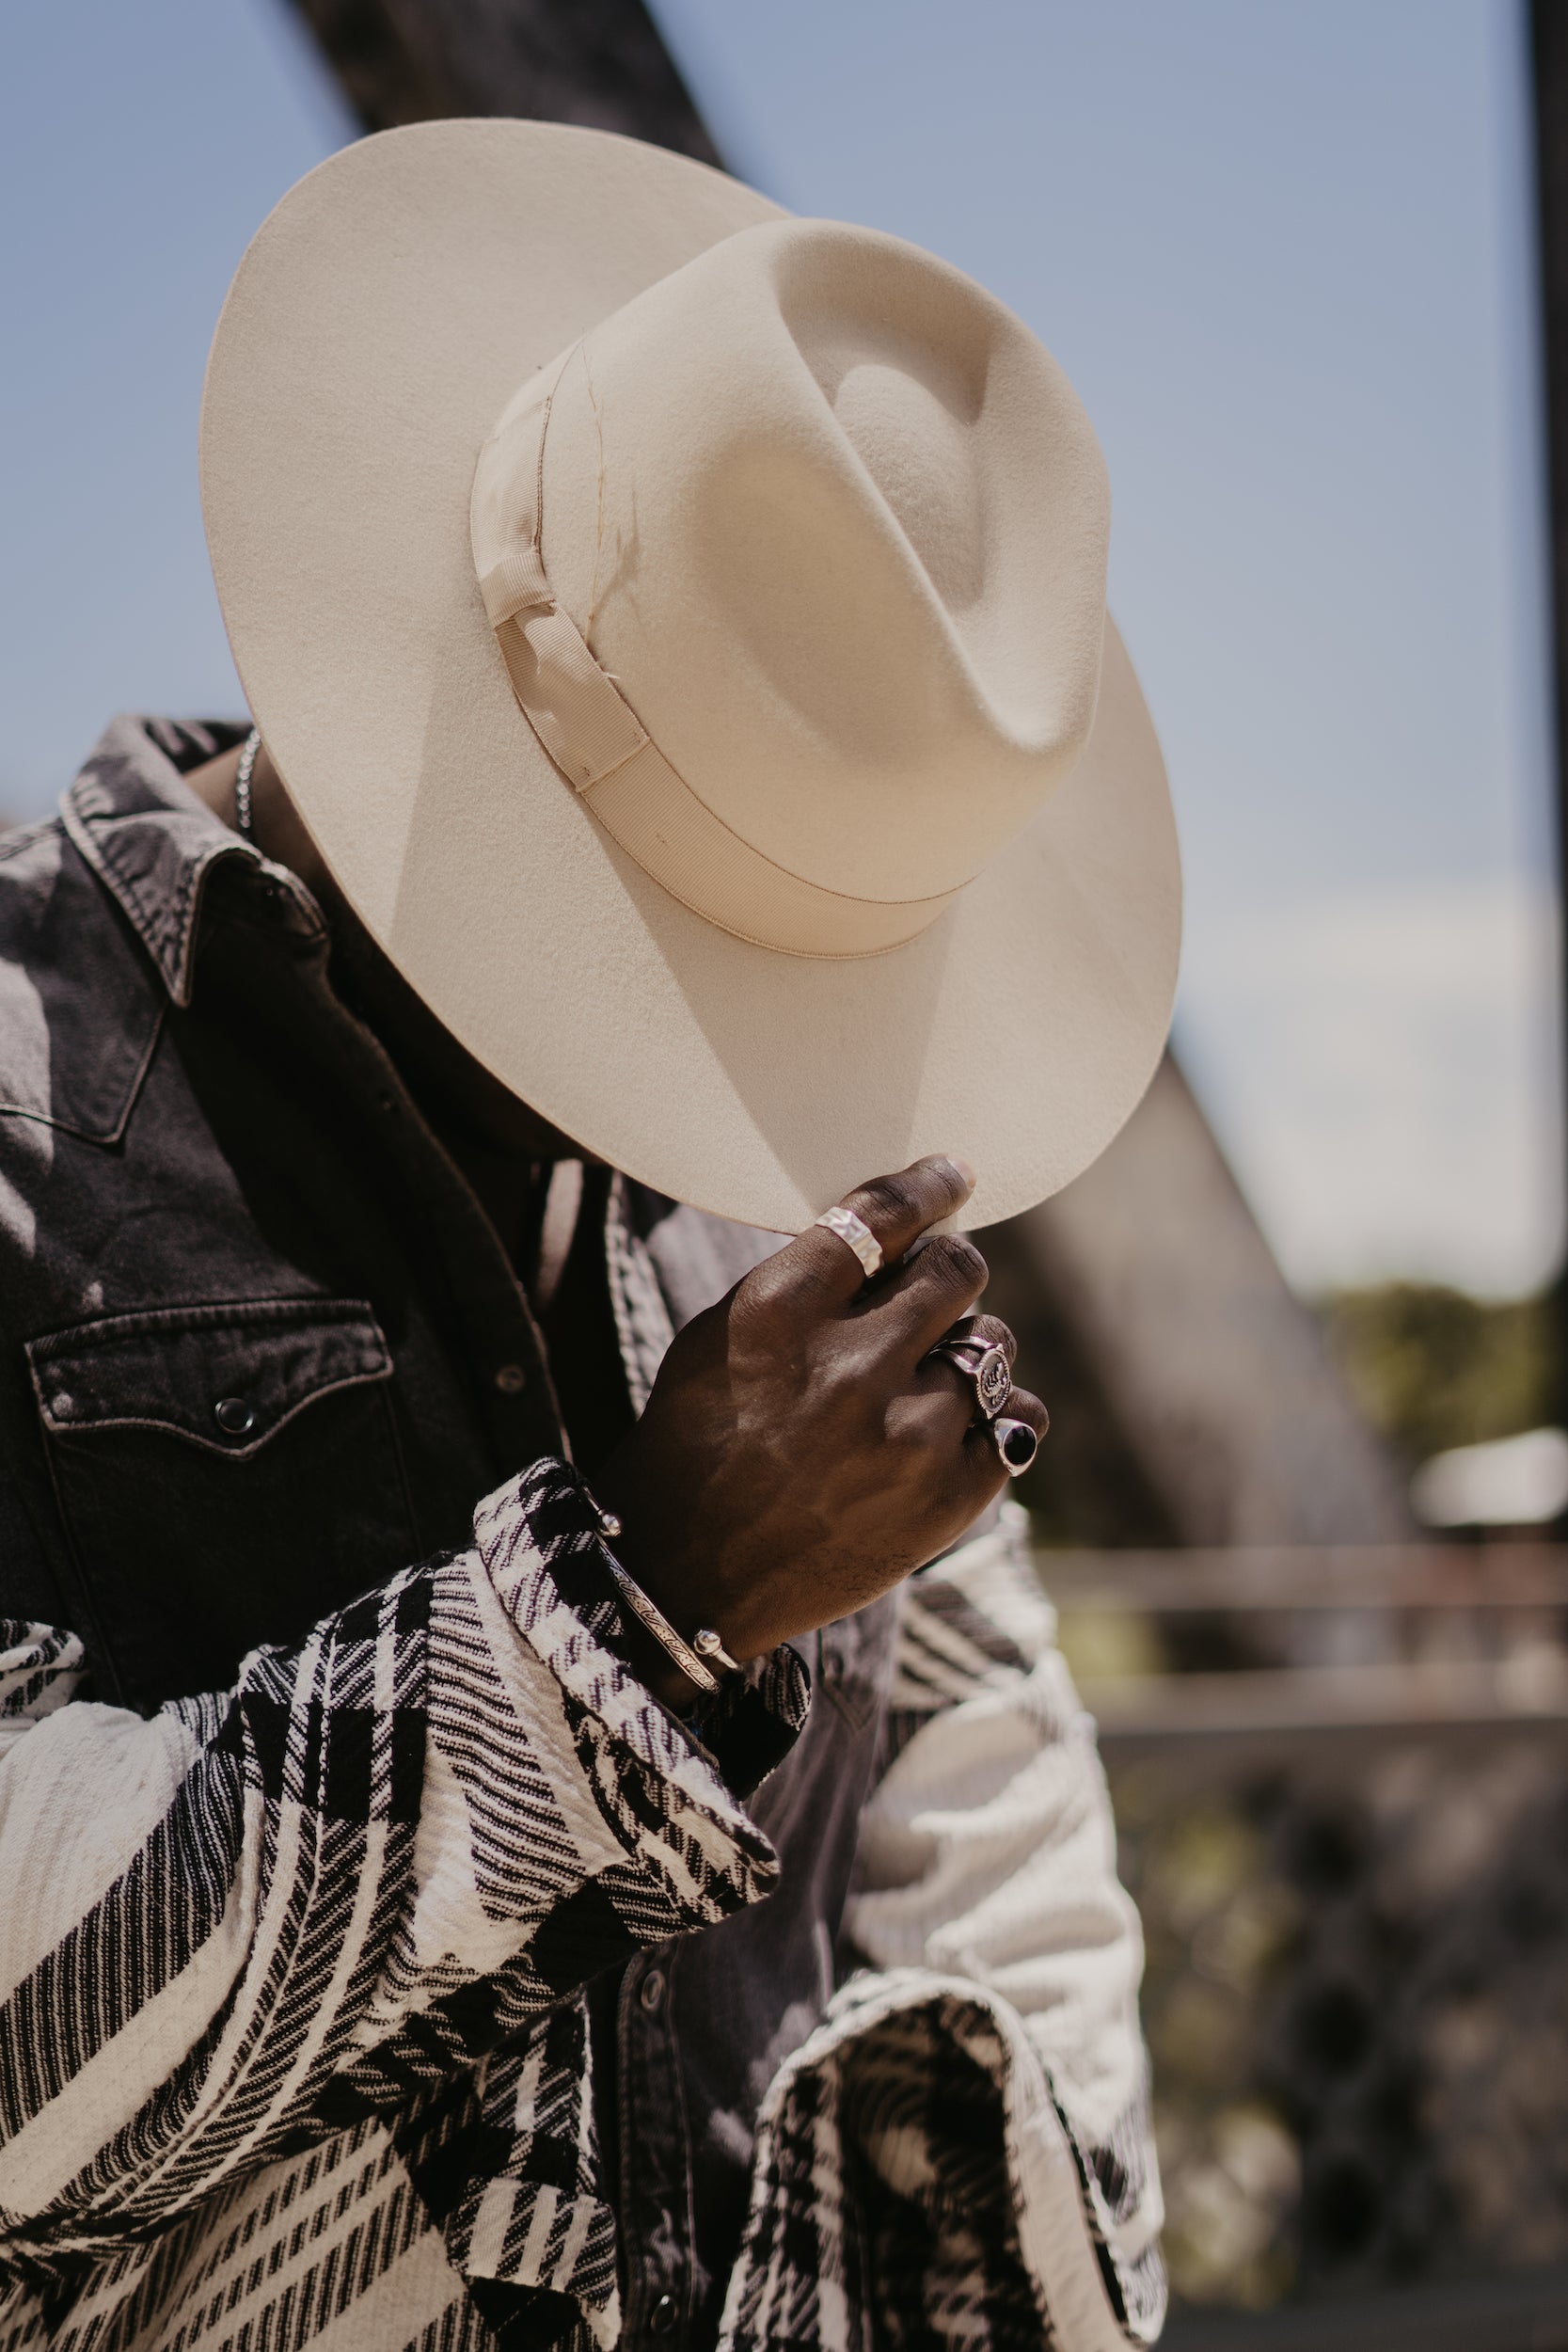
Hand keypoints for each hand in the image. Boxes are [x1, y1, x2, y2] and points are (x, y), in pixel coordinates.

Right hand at [593, 1156, 1047, 1682]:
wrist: (686, 1579)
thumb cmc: (698, 1442)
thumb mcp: (722, 1337)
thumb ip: (805, 1280)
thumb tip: (897, 1231)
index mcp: (780, 1312)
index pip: (884, 1215)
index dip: (930, 1186)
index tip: (954, 1175)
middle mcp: (851, 1367)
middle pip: (957, 1270)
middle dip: (951, 1267)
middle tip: (938, 1285)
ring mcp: (908, 1437)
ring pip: (994, 1343)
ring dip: (967, 1348)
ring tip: (925, 1377)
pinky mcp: (948, 1499)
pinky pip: (1019, 1418)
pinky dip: (993, 1414)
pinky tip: (954, 1424)